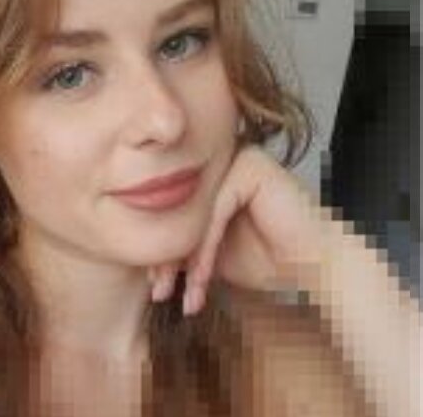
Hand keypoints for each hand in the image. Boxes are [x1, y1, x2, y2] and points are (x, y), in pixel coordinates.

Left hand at [148, 146, 328, 314]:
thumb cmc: (265, 258)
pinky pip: (213, 212)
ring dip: (184, 260)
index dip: (160, 251)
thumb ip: (180, 243)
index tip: (154, 286)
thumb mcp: (208, 252)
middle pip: (179, 210)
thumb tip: (139, 252)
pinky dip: (204, 250)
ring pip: (194, 213)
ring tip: (181, 295)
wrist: (314, 266)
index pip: (171, 211)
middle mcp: (219, 162)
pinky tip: (200, 282)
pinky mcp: (249, 166)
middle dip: (167, 258)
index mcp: (208, 176)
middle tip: (159, 292)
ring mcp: (235, 159)